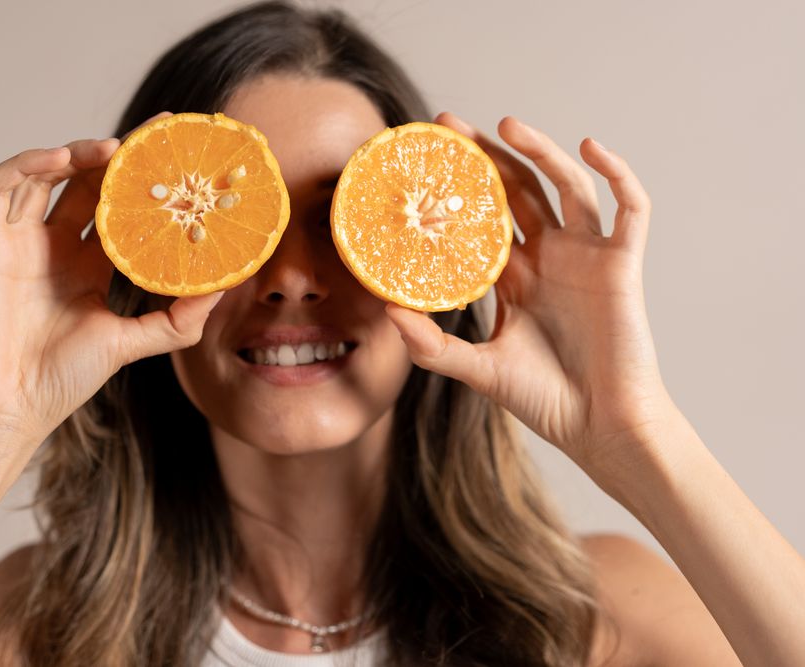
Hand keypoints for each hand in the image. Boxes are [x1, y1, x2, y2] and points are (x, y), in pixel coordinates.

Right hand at [0, 111, 221, 452]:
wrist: (10, 406)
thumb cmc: (63, 378)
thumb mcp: (133, 343)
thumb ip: (177, 319)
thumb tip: (225, 287)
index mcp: (88, 265)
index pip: (118, 208)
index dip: (143, 180)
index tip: (178, 154)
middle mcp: (55, 247)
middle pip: (87, 183)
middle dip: (119, 156)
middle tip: (156, 135)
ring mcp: (19, 241)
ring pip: (46, 175)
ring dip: (79, 154)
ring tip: (115, 149)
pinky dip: (27, 164)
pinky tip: (62, 160)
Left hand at [386, 111, 676, 474]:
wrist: (599, 428)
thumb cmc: (544, 399)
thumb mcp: (477, 369)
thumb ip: (433, 345)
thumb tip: (386, 312)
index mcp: (513, 276)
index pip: (481, 218)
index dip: (456, 188)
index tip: (422, 160)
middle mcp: (548, 257)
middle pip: (516, 190)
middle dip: (486, 155)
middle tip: (449, 124)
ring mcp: (586, 257)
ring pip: (566, 186)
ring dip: (540, 152)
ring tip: (506, 124)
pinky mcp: (622, 265)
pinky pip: (630, 208)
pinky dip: (617, 174)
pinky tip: (590, 148)